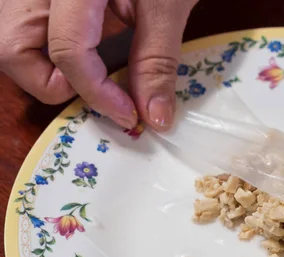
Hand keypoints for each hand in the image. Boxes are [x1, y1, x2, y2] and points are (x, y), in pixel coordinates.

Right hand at [0, 0, 197, 130]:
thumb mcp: (167, 4)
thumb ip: (156, 60)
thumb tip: (155, 117)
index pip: (67, 50)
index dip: (98, 94)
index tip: (130, 116)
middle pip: (12, 48)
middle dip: (55, 84)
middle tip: (100, 92)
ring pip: (12, 39)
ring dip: (48, 68)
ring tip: (95, 71)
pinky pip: (26, 26)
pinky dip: (50, 49)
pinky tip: (88, 49)